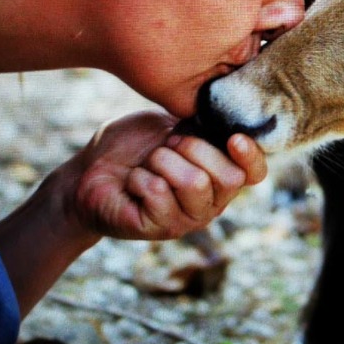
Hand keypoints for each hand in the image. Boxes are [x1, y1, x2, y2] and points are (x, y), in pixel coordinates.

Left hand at [63, 111, 266, 239]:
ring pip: (195, 183)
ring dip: (164, 161)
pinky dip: (140, 176)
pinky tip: (132, 183)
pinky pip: (158, 192)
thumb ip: (199, 124)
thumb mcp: (170, 125)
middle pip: (229, 178)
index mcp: (220, 174)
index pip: (255, 173)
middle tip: (168, 144)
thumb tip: (222, 115)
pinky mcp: (158, 228)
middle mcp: (211, 201)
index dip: (251, 156)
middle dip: (195, 148)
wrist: (89, 171)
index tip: (233, 138)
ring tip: (149, 163)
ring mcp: (186, 219)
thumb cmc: (133, 146)